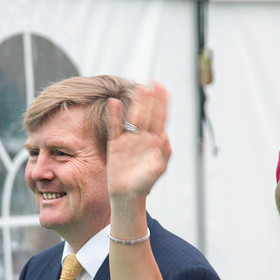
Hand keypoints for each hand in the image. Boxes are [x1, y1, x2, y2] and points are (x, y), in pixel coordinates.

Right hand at [106, 81, 172, 200]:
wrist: (128, 196)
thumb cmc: (145, 184)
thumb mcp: (158, 169)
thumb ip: (164, 153)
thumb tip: (166, 136)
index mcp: (155, 142)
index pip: (160, 118)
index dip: (162, 103)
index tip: (164, 89)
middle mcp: (143, 138)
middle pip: (148, 113)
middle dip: (151, 99)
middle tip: (153, 82)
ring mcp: (129, 140)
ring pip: (133, 117)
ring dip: (137, 103)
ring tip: (140, 88)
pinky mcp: (115, 145)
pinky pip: (114, 127)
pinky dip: (113, 116)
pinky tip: (113, 103)